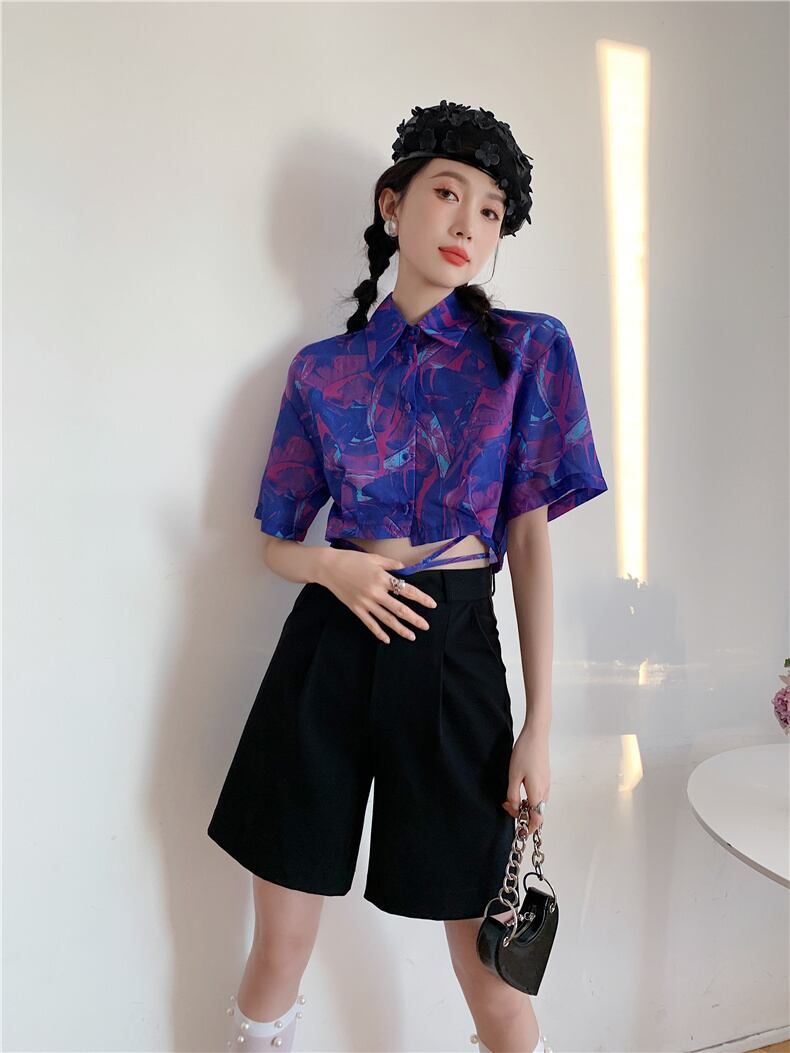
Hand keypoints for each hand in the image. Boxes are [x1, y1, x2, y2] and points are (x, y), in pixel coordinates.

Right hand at [318, 548, 437, 642]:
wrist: (328, 567)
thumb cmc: (351, 559)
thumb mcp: (373, 558)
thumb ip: (390, 563)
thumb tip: (404, 567)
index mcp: (382, 578)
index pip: (406, 590)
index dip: (421, 598)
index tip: (432, 604)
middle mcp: (376, 592)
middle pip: (399, 608)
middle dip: (414, 618)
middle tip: (426, 626)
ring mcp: (365, 602)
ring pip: (386, 619)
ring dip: (400, 629)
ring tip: (412, 636)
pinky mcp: (356, 609)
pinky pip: (369, 623)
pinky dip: (378, 632)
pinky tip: (387, 640)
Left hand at [502, 727, 550, 836]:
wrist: (536, 735)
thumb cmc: (525, 753)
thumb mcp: (513, 775)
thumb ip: (512, 795)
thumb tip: (513, 808)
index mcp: (537, 792)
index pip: (537, 819)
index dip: (528, 828)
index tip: (519, 831)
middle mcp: (545, 790)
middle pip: (537, 812)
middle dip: (523, 815)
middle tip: (507, 806)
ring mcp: (546, 783)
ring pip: (538, 803)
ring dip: (526, 805)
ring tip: (511, 797)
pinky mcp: (545, 776)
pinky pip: (539, 794)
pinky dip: (530, 797)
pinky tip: (519, 788)